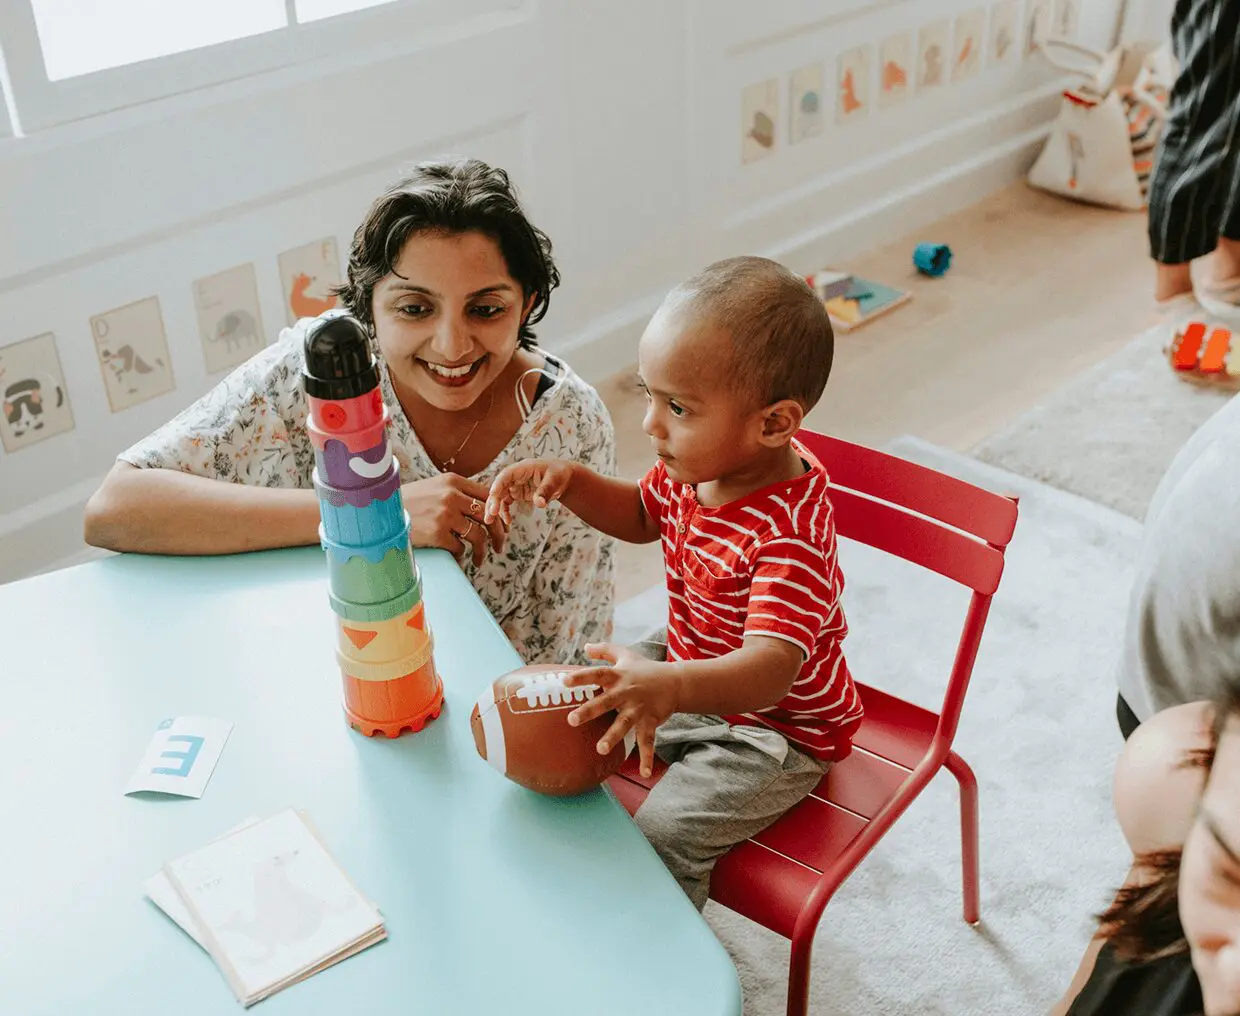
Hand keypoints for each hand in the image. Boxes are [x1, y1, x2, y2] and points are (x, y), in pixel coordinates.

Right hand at [401, 473, 506, 567]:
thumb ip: (456, 493)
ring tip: (479, 559)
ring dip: (482, 551)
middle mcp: (452, 495)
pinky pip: (460, 548)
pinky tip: (457, 558)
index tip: (503, 525)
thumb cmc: (408, 502)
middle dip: (498, 534)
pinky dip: (461, 556)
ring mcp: (445, 514)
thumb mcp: (433, 488)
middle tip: (499, 545)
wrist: (380, 513)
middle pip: (488, 515)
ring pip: (478, 535)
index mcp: (453, 481)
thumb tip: (484, 508)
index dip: (499, 512)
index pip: (488, 495)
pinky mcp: (437, 533)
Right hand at [484, 459, 574, 526]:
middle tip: (490, 515)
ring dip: (494, 508)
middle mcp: (516, 476)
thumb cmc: (559, 474)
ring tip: (490, 521)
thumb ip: (545, 492)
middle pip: (499, 487)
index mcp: (523, 468)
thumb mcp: (554, 481)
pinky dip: (505, 512)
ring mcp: (515, 485)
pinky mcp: (517, 494)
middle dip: (493, 501)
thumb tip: (540, 504)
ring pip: (500, 496)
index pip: (506, 475)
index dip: (498, 484)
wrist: (563, 477)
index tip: (492, 495)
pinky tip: (507, 521)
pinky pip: (506, 503)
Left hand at [563, 643, 680, 777]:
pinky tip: (646, 774)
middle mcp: (626, 692)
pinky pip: (648, 742)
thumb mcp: (625, 654)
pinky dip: (647, 758)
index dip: (581, 677)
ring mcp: (638, 709)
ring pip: (624, 724)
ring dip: (613, 737)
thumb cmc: (645, 668)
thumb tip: (584, 646)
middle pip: (605, 702)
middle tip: (572, 720)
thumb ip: (604, 650)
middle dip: (589, 711)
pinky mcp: (650, 721)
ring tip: (600, 749)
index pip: (596, 675)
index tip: (564, 681)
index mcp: (617, 677)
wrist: (675, 681)